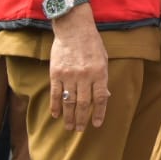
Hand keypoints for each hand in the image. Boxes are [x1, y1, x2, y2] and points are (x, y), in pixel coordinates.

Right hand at [48, 10, 110, 131]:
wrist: (74, 29)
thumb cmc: (92, 44)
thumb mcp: (103, 59)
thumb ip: (103, 78)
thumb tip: (105, 96)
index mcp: (100, 72)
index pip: (101, 98)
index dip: (99, 113)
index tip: (96, 124)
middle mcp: (85, 76)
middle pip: (84, 103)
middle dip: (82, 119)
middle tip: (80, 130)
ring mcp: (69, 75)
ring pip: (69, 102)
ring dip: (69, 117)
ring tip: (69, 127)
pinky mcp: (56, 73)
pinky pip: (56, 94)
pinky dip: (55, 106)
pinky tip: (56, 115)